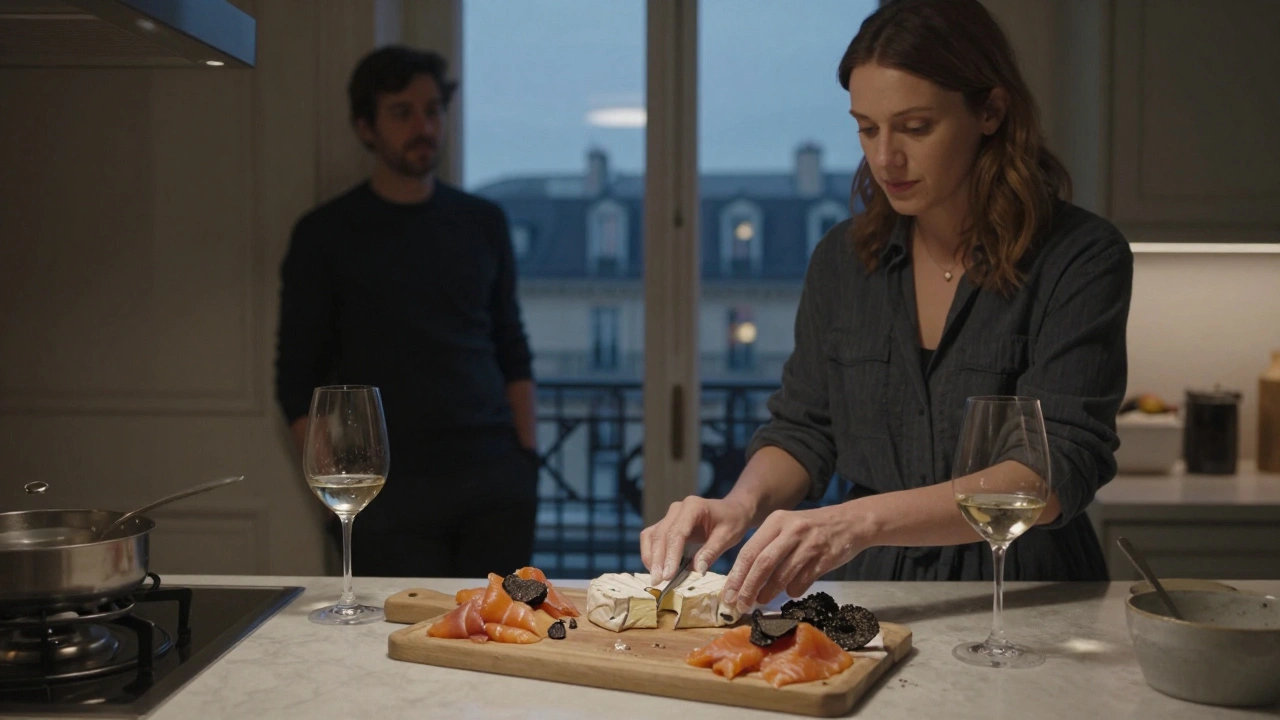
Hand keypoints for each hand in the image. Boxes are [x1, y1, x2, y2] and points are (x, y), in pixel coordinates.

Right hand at [640, 495, 754, 582]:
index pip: (677, 532)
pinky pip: (652, 537)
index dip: (671, 555)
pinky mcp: (666, 524)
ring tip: (655, 578)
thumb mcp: (727, 537)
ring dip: (651, 558)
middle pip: (661, 535)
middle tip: (657, 581)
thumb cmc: (732, 522)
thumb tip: (697, 570)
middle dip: (657, 560)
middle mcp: (677, 509)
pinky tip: (656, 569)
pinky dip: (651, 553)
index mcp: (693, 507)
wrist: (731, 511)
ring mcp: (669, 516)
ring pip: (652, 536)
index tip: (668, 575)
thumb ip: (711, 551)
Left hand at [723, 503, 867, 611]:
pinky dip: (793, 591)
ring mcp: (809, 544)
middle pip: (762, 564)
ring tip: (761, 601)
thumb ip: (767, 546)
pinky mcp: (824, 558)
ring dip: (769, 592)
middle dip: (749, 587)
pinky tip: (790, 593)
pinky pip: (803, 581)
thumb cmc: (811, 529)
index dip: (737, 575)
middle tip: (741, 605)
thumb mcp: (786, 526)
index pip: (749, 551)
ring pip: (782, 574)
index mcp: (776, 521)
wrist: (850, 522)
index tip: (728, 594)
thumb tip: (743, 577)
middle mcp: (791, 530)